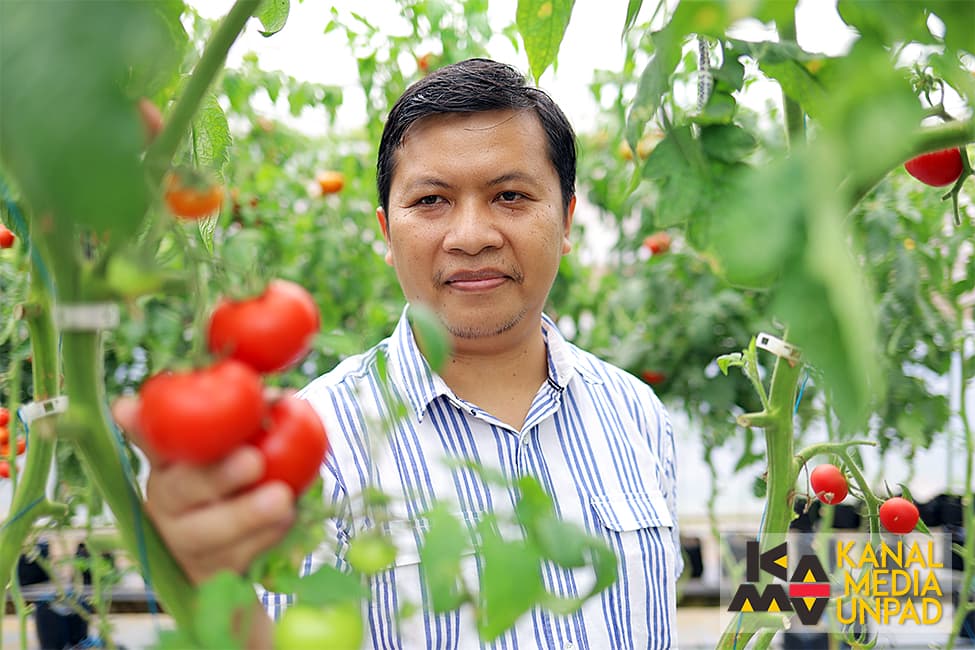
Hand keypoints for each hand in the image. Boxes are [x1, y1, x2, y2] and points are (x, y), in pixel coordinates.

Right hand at [112, 396, 295, 584]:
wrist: (235, 551)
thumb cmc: (238, 482)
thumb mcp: (236, 450)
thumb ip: (245, 422)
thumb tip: (274, 396)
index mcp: (168, 463)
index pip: (150, 441)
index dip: (139, 426)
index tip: (128, 407)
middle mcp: (167, 500)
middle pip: (181, 489)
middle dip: (217, 474)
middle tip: (253, 459)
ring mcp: (183, 541)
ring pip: (207, 532)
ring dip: (246, 514)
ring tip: (282, 499)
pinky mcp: (207, 573)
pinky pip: (235, 557)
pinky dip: (264, 538)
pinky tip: (287, 520)